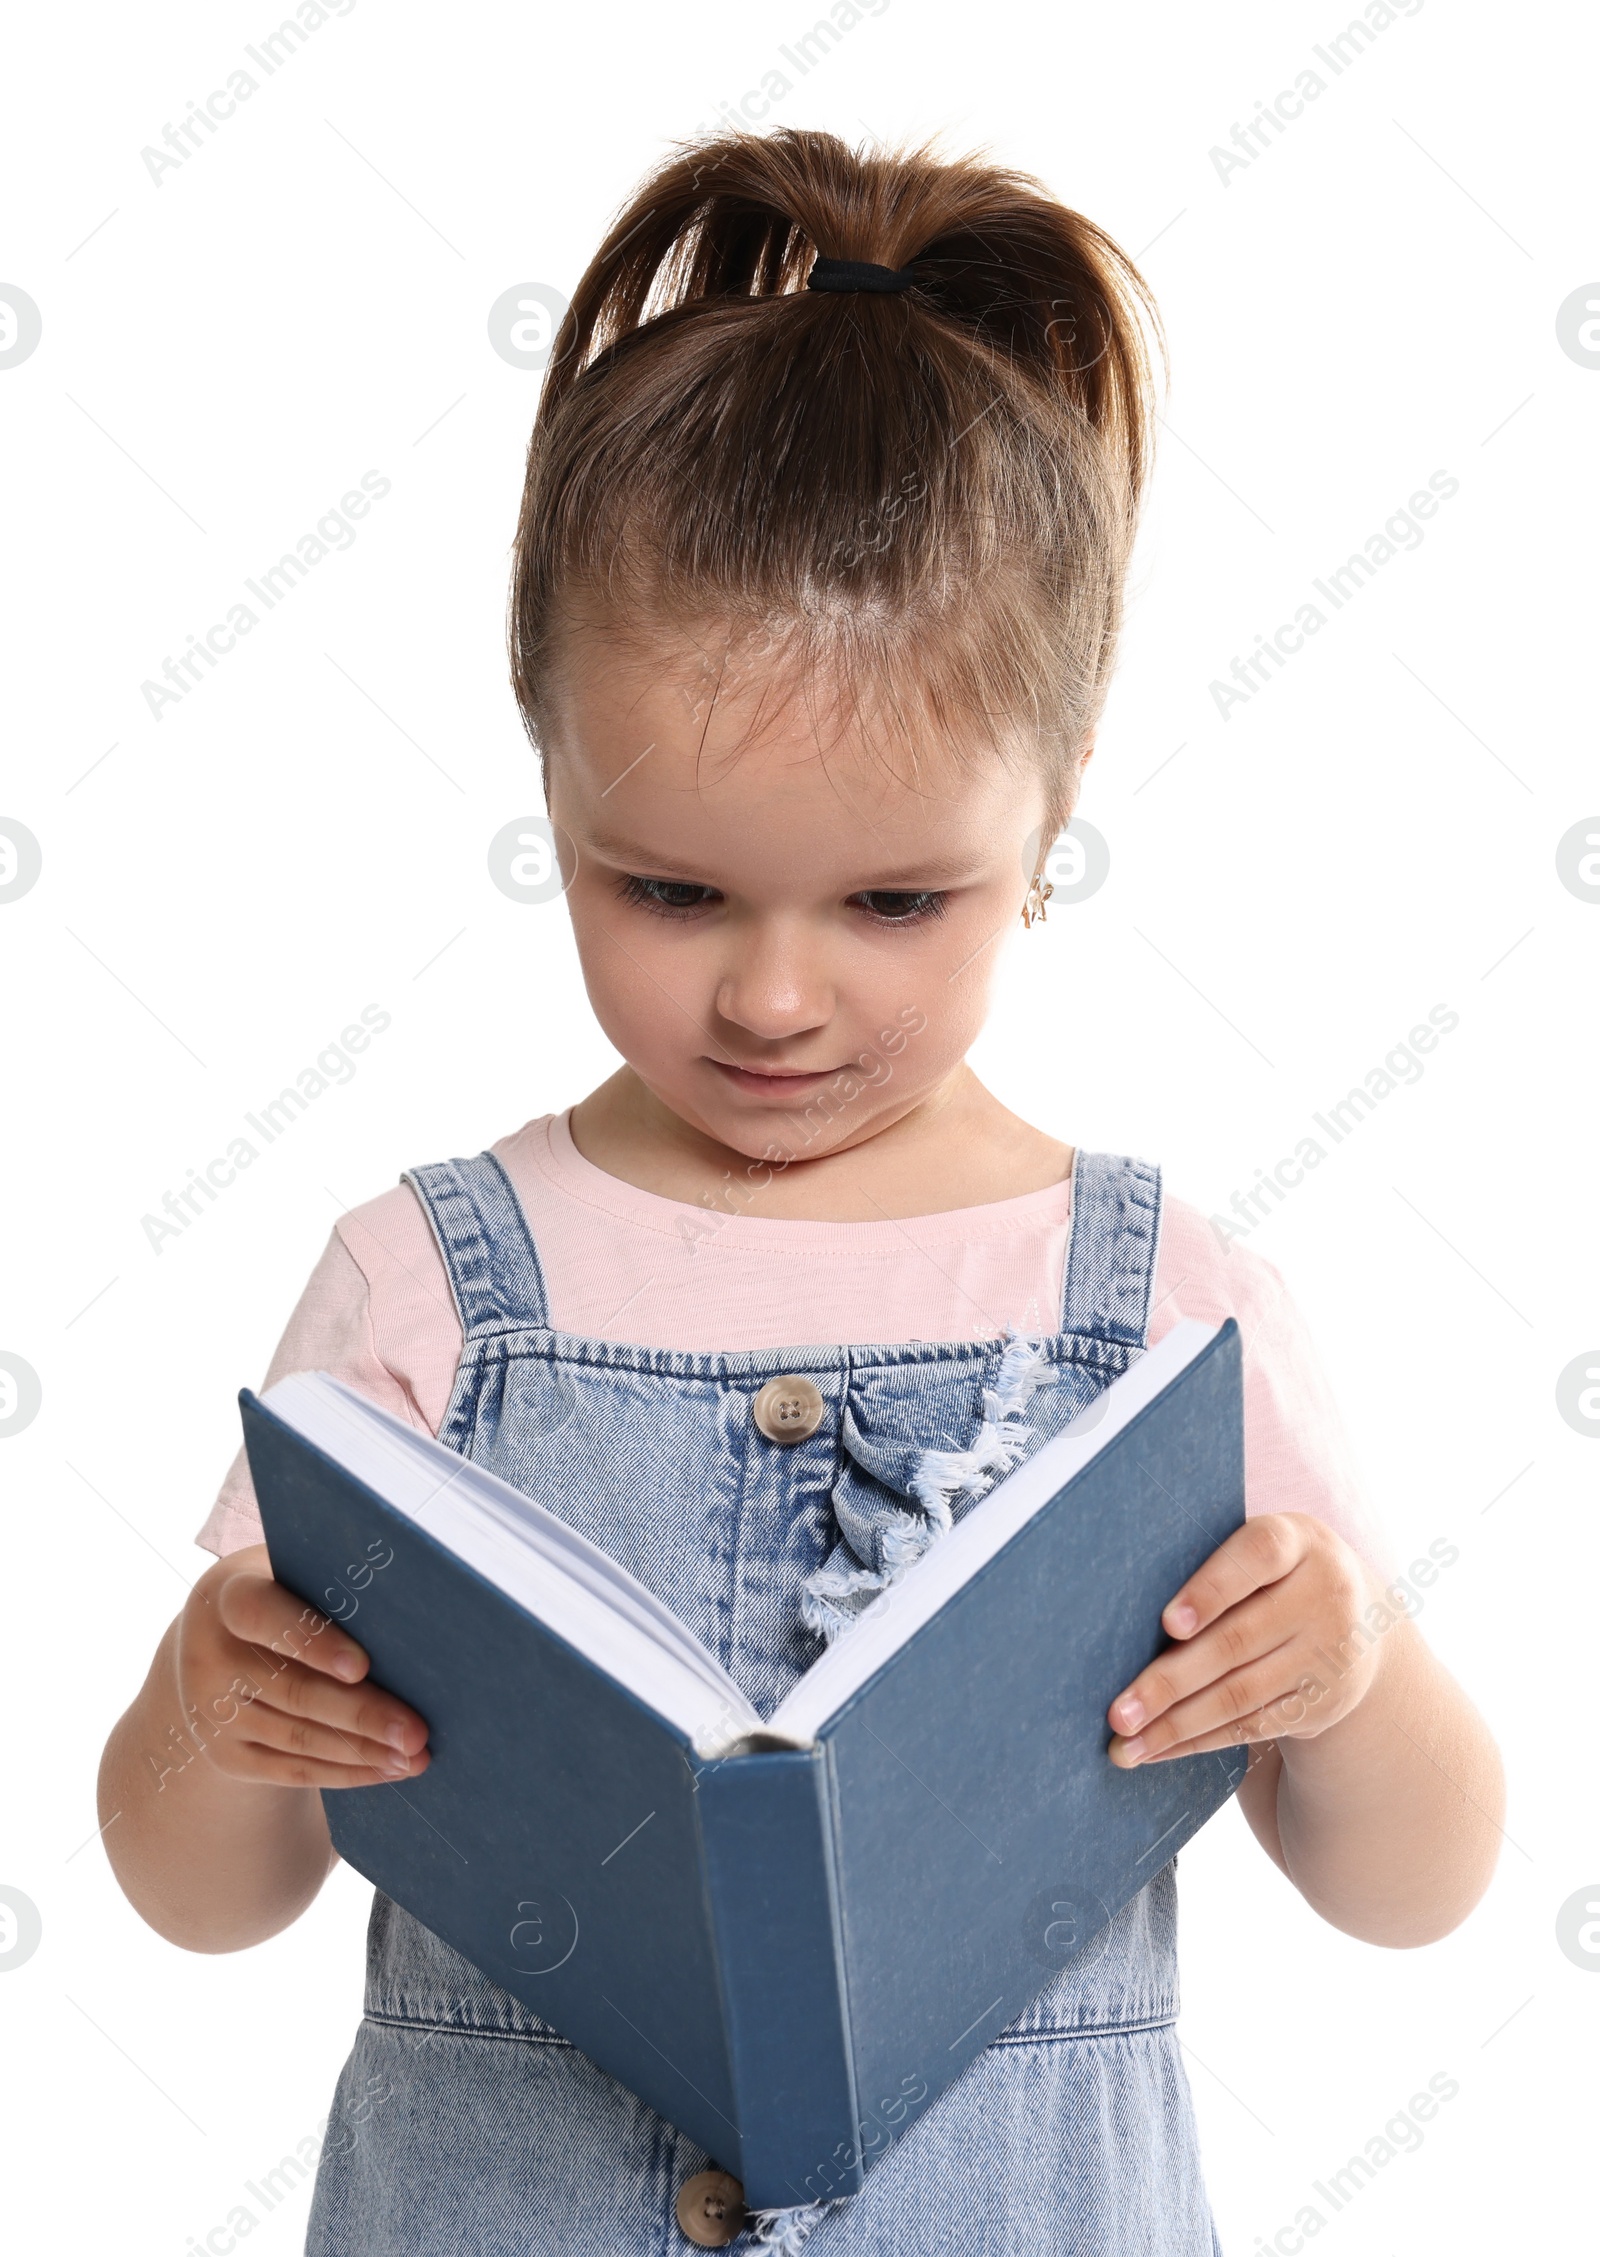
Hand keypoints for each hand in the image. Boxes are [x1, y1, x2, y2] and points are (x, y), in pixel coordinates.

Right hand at [174, 1543, 429, 1789]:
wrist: (214, 1640)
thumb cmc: (282, 1595)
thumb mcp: (293, 1575)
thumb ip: (333, 1592)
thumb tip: (407, 1621)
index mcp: (228, 1599)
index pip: (262, 1616)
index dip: (311, 1641)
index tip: (363, 1666)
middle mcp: (209, 1659)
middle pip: (294, 1691)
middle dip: (362, 1714)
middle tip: (416, 1731)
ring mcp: (212, 1713)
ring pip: (298, 1738)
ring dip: (362, 1752)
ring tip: (413, 1756)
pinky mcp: (226, 1755)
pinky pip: (291, 1770)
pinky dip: (344, 1773)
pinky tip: (386, 1770)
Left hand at [1107, 1513, 1384, 1766]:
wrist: (1360, 1619)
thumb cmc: (1270, 1572)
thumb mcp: (1259, 1549)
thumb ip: (1210, 1565)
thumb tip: (1122, 1608)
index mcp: (1297, 1542)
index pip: (1257, 1557)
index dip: (1211, 1590)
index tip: (1168, 1624)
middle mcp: (1323, 1596)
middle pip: (1236, 1641)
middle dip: (1169, 1682)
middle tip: (1117, 1712)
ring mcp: (1328, 1654)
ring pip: (1240, 1694)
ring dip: (1175, 1726)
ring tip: (1123, 1745)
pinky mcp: (1322, 1702)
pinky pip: (1252, 1725)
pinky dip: (1198, 1741)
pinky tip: (1156, 1751)